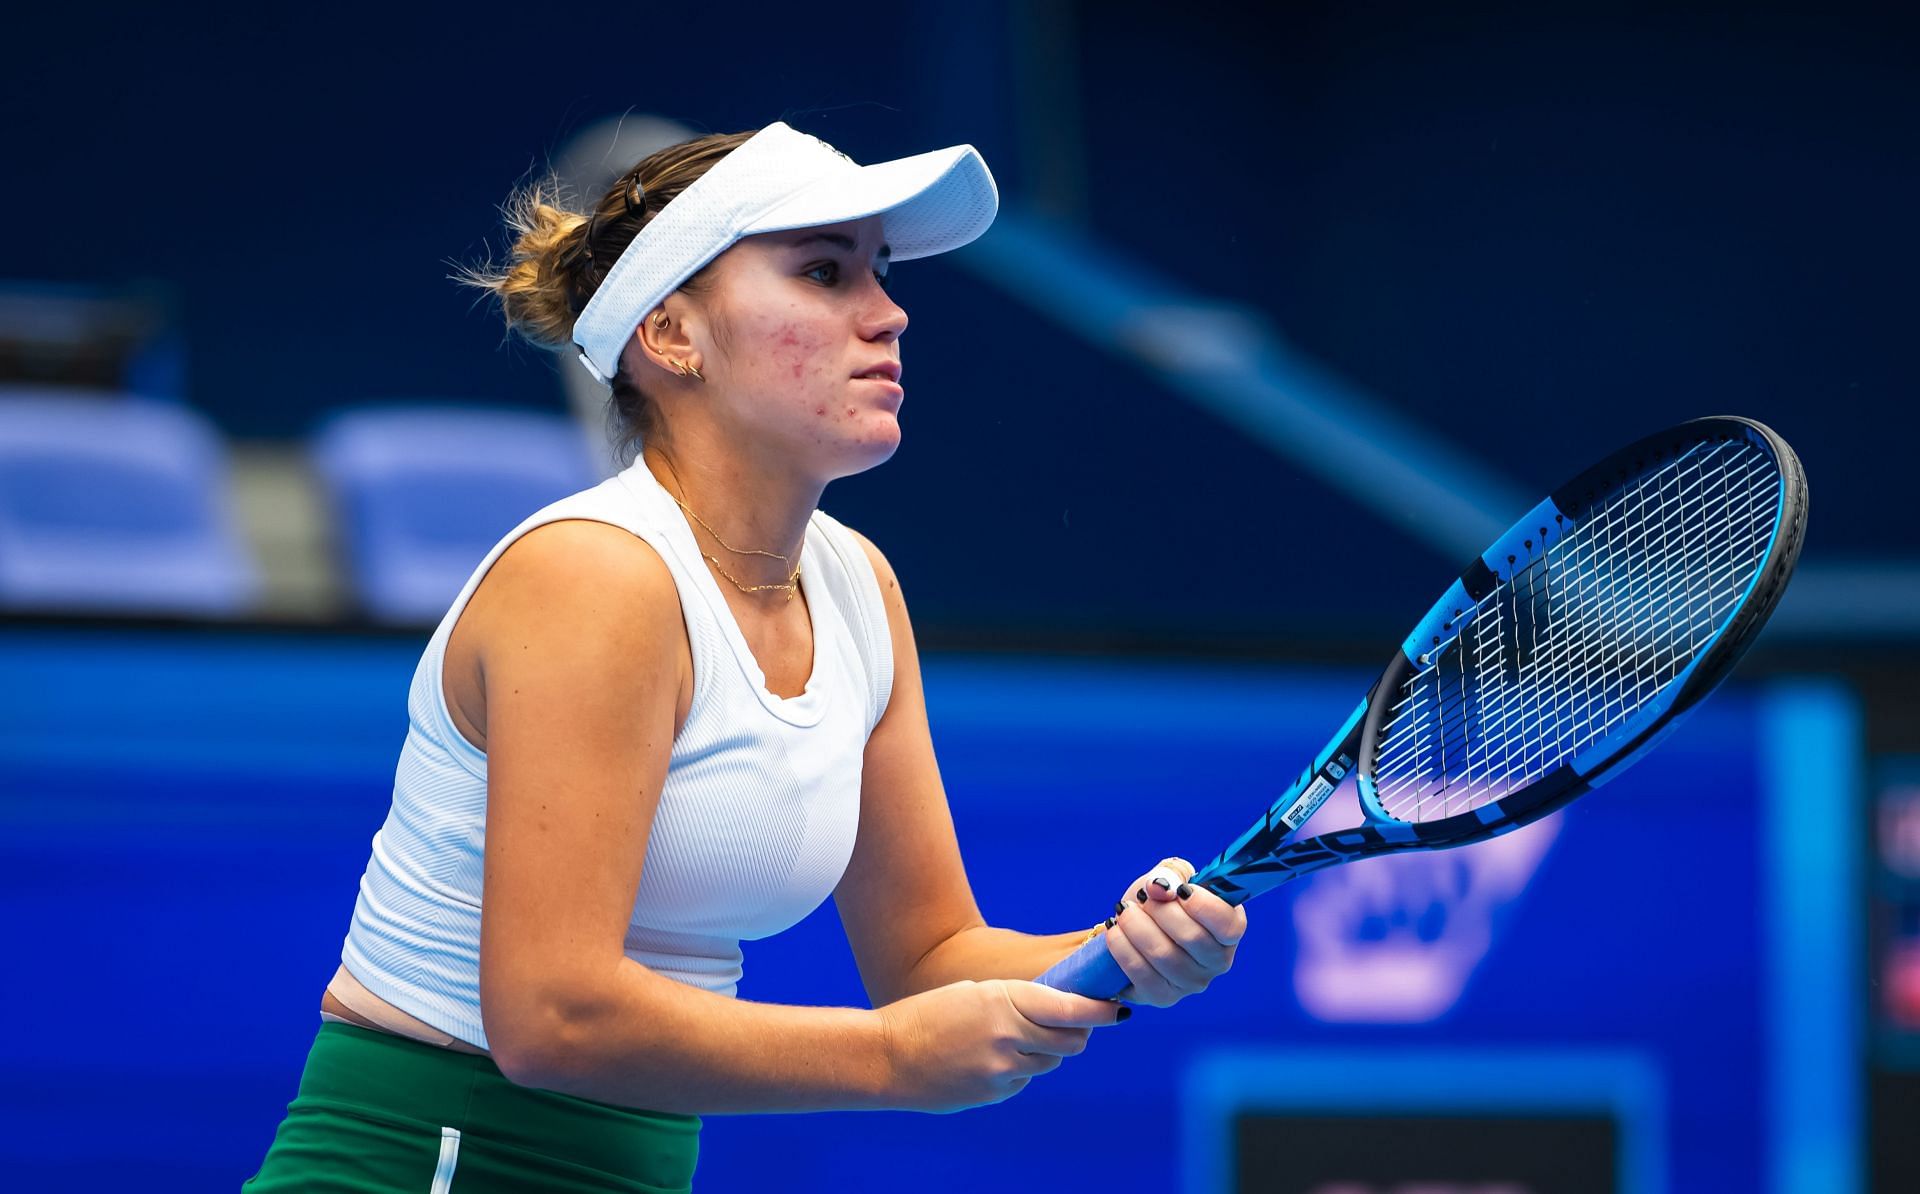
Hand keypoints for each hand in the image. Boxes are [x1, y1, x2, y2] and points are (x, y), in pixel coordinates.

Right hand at [877, 978, 1125, 1112]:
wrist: (888, 1056)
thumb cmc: (930, 1014)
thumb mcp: (977, 993)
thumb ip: (1019, 1002)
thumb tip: (1061, 1015)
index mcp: (1006, 1001)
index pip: (1071, 1010)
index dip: (1099, 1011)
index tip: (1116, 1011)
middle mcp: (1010, 1036)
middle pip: (1070, 1041)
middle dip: (1075, 1032)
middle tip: (1070, 1023)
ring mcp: (1003, 1070)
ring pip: (1049, 1062)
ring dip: (1044, 1051)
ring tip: (1012, 1039)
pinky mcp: (995, 1094)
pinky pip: (1023, 1080)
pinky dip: (1018, 1069)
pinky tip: (988, 1059)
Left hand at [1105, 857, 1246, 1006]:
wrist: (1132, 928)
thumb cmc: (1157, 902)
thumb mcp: (1169, 878)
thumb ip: (1171, 874)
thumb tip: (1160, 887)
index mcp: (1229, 930)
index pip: (1229, 925)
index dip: (1204, 906)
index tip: (1181, 890)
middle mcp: (1217, 962)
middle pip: (1192, 937)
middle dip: (1160, 910)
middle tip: (1144, 898)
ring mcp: (1191, 983)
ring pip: (1163, 954)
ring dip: (1136, 926)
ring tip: (1125, 911)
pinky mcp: (1163, 997)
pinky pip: (1141, 973)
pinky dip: (1122, 946)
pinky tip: (1115, 930)